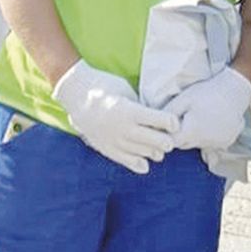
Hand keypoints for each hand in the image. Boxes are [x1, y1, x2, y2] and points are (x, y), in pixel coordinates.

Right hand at [53, 60, 177, 172]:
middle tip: (170, 140)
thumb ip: (141, 106)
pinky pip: (125, 160)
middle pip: (154, 140)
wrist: (76, 95)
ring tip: (159, 150)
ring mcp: (113, 140)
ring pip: (142, 152)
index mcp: (129, 110)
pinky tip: (146, 165)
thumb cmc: (106, 87)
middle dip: (166, 142)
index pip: (159, 120)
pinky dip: (138, 164)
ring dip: (154, 153)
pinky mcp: (105, 148)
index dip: (171, 122)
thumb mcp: (126, 91)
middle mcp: (122, 127)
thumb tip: (158, 119)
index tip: (174, 123)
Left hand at [164, 67, 250, 150]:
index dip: (166, 135)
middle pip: (183, 145)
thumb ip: (167, 114)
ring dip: (194, 135)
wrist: (236, 89)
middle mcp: (204, 142)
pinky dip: (207, 136)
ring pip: (197, 144)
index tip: (167, 125)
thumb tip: (154, 125)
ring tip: (200, 117)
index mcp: (191, 132)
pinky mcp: (226, 142)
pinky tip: (211, 122)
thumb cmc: (208, 92)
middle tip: (183, 117)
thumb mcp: (184, 99)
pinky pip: (210, 143)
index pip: (170, 143)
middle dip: (179, 134)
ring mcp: (217, 144)